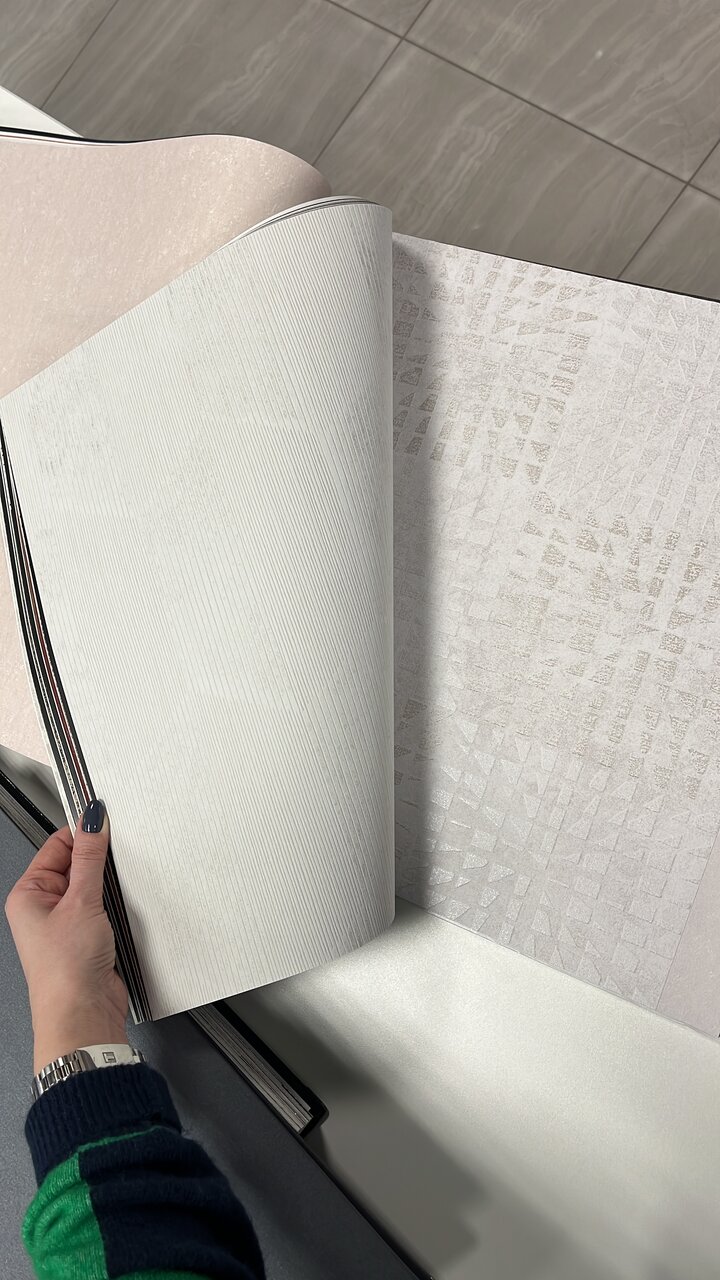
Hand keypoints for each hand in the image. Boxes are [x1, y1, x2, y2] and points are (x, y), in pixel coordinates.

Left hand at [5, 801, 128, 1073]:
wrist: (83, 1015)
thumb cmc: (65, 970)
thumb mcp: (81, 902)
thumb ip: (90, 858)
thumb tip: (92, 820)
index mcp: (28, 893)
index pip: (56, 845)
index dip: (81, 832)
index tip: (106, 821)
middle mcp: (43, 907)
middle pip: (76, 864)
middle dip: (99, 861)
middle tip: (118, 857)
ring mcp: (66, 923)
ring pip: (93, 886)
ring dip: (109, 886)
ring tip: (116, 892)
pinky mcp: (88, 937)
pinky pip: (104, 908)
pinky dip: (116, 904)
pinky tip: (123, 908)